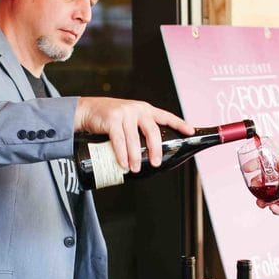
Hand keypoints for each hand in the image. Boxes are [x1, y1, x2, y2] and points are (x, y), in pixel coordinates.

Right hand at [74, 97, 193, 171]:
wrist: (88, 110)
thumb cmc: (111, 118)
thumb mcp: (129, 119)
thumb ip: (140, 131)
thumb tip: (150, 154)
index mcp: (145, 110)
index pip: (166, 116)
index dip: (179, 124)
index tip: (190, 132)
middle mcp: (138, 110)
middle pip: (152, 131)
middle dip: (155, 149)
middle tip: (156, 163)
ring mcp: (125, 113)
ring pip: (134, 139)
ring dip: (136, 156)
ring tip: (136, 168)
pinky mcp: (112, 119)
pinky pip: (119, 140)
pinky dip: (121, 154)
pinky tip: (123, 163)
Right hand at [255, 154, 278, 213]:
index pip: (269, 163)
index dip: (257, 165)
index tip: (247, 167)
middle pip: (268, 181)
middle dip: (259, 185)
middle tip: (254, 188)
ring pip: (273, 196)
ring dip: (265, 199)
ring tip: (261, 203)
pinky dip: (277, 209)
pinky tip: (274, 209)